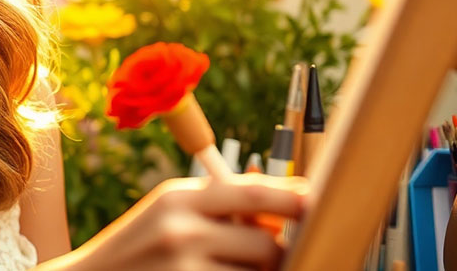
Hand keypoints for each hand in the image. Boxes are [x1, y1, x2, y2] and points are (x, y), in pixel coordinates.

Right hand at [62, 173, 308, 270]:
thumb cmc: (138, 249)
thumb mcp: (169, 213)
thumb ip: (219, 207)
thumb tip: (286, 208)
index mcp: (178, 198)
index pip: (255, 193)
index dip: (295, 200)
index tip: (318, 205)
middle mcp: (181, 231)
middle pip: (266, 245)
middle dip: (276, 256)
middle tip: (267, 258)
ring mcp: (183, 269)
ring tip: (228, 268)